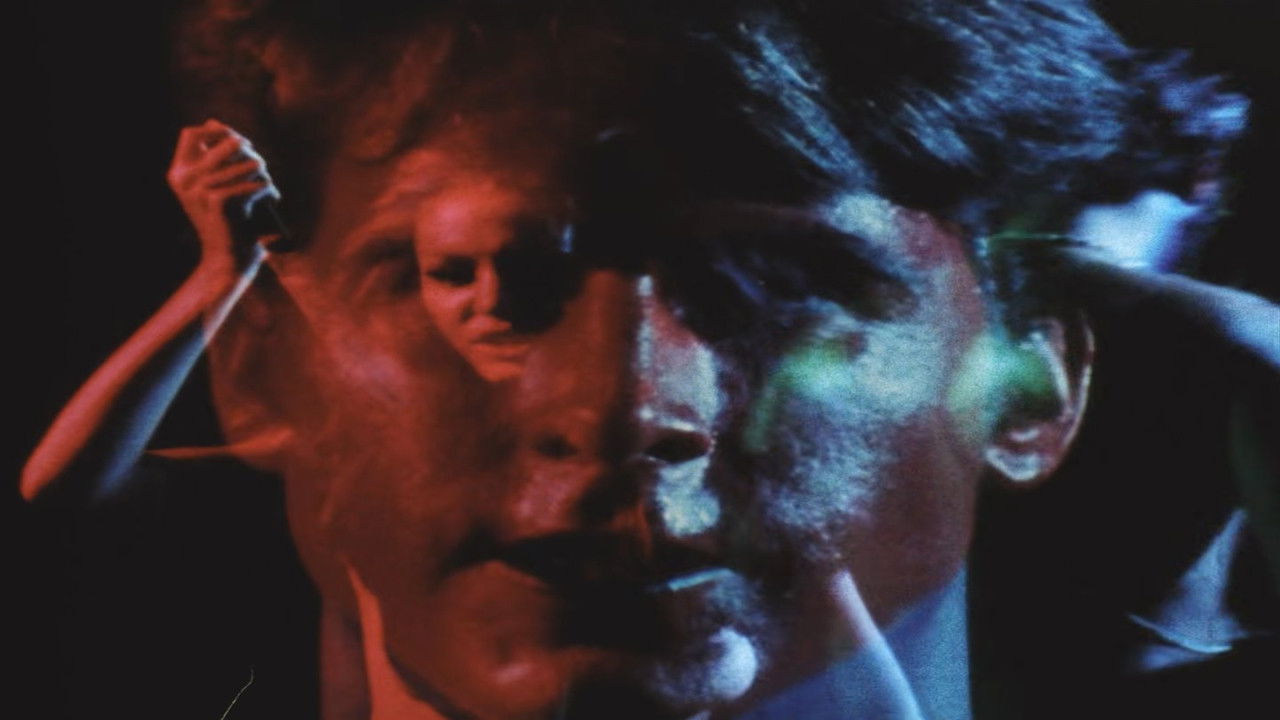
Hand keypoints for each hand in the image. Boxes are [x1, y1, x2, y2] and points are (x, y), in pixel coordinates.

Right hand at [167, 119, 280, 270]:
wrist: (227, 260)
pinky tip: (272, 198)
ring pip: (245, 164)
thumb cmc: (227, 221)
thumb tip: (213, 121)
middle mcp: (184, 180)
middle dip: (248, 151)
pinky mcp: (219, 201)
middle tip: (259, 166)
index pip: (191, 134)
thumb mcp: (215, 185)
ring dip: (262, 172)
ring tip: (267, 184)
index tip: (238, 142)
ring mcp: (199, 190)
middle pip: (225, 143)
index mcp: (178, 174)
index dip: (217, 131)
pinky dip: (267, 189)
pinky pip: (252, 183)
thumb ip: (213, 156)